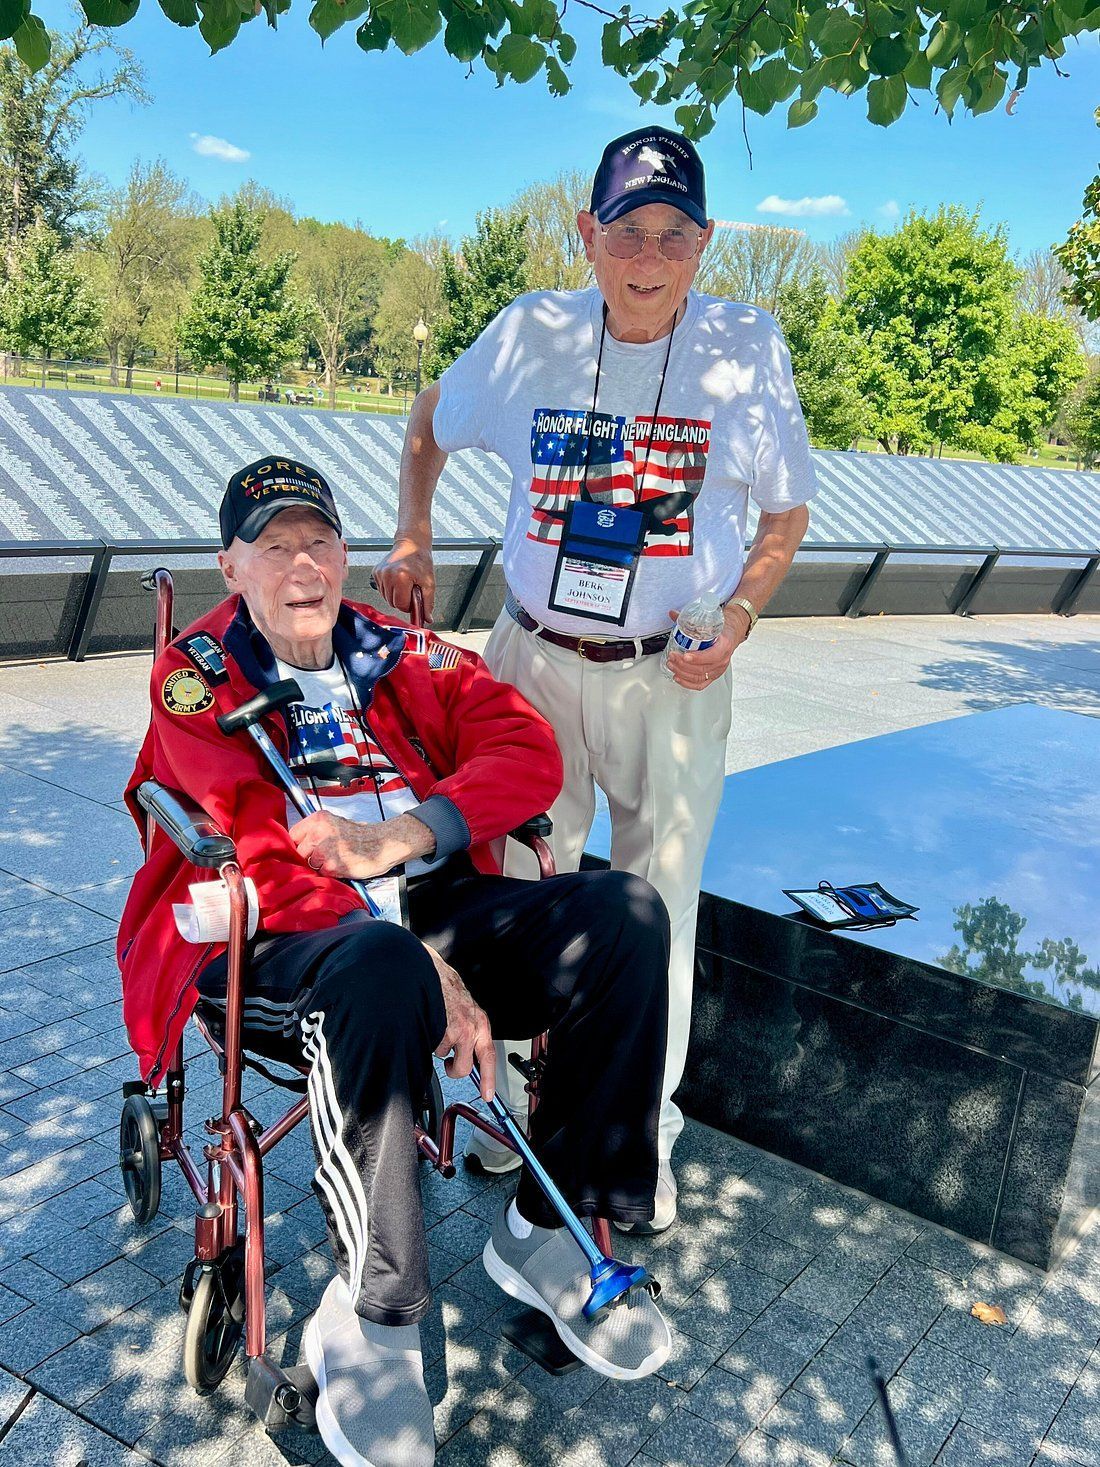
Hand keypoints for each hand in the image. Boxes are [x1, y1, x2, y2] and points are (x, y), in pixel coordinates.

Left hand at [289, 810, 434, 879]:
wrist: (382, 844)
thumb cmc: (361, 835)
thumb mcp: (335, 824)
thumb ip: (315, 831)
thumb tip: (299, 844)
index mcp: (319, 819)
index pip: (293, 835)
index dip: (299, 844)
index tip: (306, 849)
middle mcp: (319, 832)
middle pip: (299, 852)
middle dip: (309, 857)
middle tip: (325, 856)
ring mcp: (324, 850)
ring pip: (309, 865)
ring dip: (320, 866)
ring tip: (336, 860)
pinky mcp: (331, 866)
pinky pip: (322, 873)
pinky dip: (330, 873)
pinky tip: (342, 866)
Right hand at [373, 537, 435, 621]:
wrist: (411, 544)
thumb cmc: (420, 561)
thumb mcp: (429, 583)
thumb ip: (428, 602)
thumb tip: (427, 619)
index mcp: (401, 576)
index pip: (400, 605)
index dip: (408, 605)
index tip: (414, 598)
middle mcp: (388, 574)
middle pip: (392, 603)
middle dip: (402, 600)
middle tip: (410, 589)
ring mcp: (380, 573)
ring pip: (386, 598)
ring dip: (396, 595)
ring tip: (404, 583)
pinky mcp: (375, 572)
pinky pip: (382, 590)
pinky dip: (390, 589)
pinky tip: (397, 580)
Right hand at [424, 944, 495, 1100]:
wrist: (429, 971)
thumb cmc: (446, 989)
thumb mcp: (467, 1011)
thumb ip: (470, 1032)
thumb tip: (466, 1056)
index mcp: (481, 1023)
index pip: (489, 1057)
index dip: (489, 1079)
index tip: (488, 1095)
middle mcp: (472, 1027)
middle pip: (464, 1068)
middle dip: (454, 1069)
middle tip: (450, 1062)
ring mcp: (456, 1029)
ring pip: (446, 1058)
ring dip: (440, 1048)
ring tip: (438, 1028)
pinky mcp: (441, 1029)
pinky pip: (434, 1047)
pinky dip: (430, 1039)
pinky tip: (430, 1023)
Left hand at [664, 604, 748, 691]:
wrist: (732, 633)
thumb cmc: (722, 629)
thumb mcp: (710, 621)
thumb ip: (690, 618)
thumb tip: (673, 613)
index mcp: (724, 645)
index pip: (712, 656)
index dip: (697, 658)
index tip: (685, 655)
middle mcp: (722, 660)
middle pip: (702, 668)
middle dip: (683, 664)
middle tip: (672, 656)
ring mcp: (718, 669)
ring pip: (699, 677)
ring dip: (682, 672)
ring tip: (671, 664)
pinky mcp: (713, 675)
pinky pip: (700, 684)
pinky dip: (687, 683)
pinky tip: (678, 677)